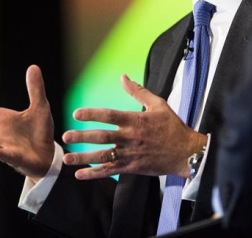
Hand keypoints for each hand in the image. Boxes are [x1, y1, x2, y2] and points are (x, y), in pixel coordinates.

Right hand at [0, 64, 54, 182]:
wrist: (48, 153)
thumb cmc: (39, 131)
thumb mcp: (40, 106)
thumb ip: (35, 89)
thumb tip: (33, 66)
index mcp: (3, 119)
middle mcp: (0, 133)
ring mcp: (6, 146)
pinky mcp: (17, 158)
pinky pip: (9, 156)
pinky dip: (2, 154)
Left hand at [62, 74, 206, 179]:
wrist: (186, 152)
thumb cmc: (172, 126)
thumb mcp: (158, 104)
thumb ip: (138, 91)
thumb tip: (123, 77)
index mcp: (136, 120)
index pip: (110, 115)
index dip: (92, 114)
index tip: (77, 113)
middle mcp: (130, 137)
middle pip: (102, 137)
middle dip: (82, 136)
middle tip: (66, 136)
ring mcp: (130, 154)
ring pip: (103, 156)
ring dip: (83, 157)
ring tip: (66, 158)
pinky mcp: (132, 167)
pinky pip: (111, 171)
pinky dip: (95, 173)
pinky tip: (80, 174)